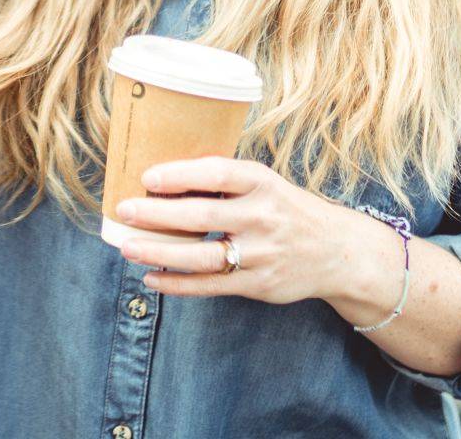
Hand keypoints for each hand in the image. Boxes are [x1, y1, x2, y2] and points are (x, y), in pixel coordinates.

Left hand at [112, 158, 377, 306]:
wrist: (335, 250)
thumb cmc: (285, 209)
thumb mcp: (264, 184)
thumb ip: (225, 181)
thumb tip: (162, 177)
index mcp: (262, 183)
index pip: (216, 174)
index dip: (180, 174)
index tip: (147, 177)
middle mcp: (262, 216)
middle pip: (201, 216)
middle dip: (157, 214)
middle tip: (125, 210)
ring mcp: (261, 254)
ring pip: (201, 256)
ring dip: (159, 253)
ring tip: (128, 247)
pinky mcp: (258, 285)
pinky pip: (210, 286)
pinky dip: (177, 284)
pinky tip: (152, 277)